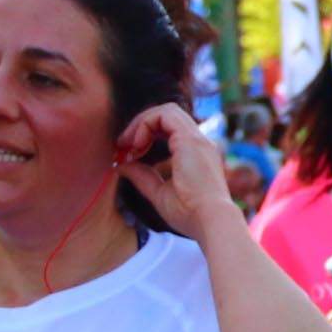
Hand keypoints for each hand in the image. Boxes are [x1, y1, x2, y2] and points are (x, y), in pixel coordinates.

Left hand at [113, 104, 221, 234]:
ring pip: (166, 110)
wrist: (210, 221)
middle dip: (140, 126)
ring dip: (142, 122)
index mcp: (196, 154)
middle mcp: (199, 142)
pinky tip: (136, 144)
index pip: (169, 129)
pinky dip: (145, 124)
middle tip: (123, 146)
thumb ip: (142, 177)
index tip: (128, 155)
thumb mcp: (159, 193)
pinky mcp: (190, 139)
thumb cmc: (190, 214)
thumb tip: (121, 165)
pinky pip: (164, 115)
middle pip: (167, 116)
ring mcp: (197, 139)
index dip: (145, 135)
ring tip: (128, 144)